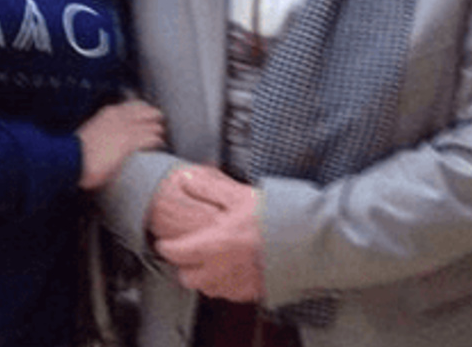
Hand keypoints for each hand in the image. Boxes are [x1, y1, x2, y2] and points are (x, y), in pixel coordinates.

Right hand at [76, 99, 164, 189]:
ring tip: (160, 139)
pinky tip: (159, 146)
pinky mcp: (129, 143)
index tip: (150, 119)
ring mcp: (126, 129)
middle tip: (159, 129)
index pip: (137, 105)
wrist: (71, 159)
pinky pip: (152, 138)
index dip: (147, 113)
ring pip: (154, 126)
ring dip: (158, 133)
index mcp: (110, 112)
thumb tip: (111, 137)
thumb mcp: (92, 131)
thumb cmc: (78, 151)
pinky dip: (157, 142)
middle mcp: (120, 117)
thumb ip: (104, 129)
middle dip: (156, 121)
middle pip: (150, 112)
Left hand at [154, 172, 263, 302]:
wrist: (307, 243)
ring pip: (206, 288)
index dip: (165, 246)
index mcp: (211, 245)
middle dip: (183, 265)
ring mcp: (236, 285)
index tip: (164, 241)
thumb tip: (186, 179)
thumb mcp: (239, 195)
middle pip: (186, 276)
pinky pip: (229, 293)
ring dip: (203, 276)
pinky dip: (225, 284)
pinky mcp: (252, 292)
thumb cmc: (274, 219)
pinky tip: (232, 270)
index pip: (174, 252)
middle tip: (187, 252)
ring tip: (209, 261)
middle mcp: (219, 270)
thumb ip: (209, 188)